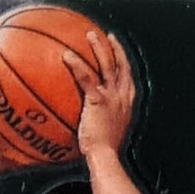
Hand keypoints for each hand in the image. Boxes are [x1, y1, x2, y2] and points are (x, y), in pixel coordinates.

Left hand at [63, 32, 134, 159]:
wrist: (105, 158)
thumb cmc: (103, 156)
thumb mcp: (106, 138)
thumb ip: (100, 126)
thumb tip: (87, 127)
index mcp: (126, 106)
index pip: (128, 80)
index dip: (124, 64)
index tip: (119, 54)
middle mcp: (122, 98)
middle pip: (121, 66)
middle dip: (116, 49)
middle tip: (108, 37)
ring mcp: (112, 98)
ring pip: (107, 64)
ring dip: (99, 47)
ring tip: (89, 35)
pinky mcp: (98, 100)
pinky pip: (86, 77)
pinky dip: (77, 65)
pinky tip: (66, 56)